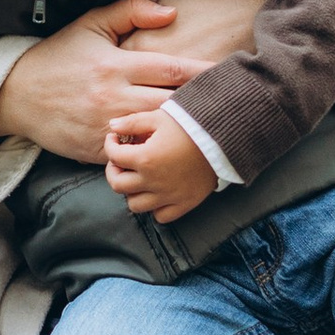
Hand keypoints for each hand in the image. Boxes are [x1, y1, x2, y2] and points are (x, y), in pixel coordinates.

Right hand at [0, 0, 267, 155]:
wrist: (16, 96)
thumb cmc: (60, 56)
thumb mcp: (90, 24)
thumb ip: (131, 10)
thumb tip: (172, 13)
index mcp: (118, 64)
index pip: (175, 69)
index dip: (209, 73)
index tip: (236, 72)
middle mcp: (115, 96)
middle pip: (174, 104)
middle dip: (205, 106)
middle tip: (236, 105)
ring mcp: (107, 126)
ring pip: (159, 134)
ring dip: (186, 133)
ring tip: (216, 132)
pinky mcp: (98, 150)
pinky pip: (137, 155)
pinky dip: (158, 154)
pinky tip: (181, 154)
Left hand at [105, 106, 218, 224]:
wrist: (223, 138)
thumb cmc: (191, 124)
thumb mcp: (159, 117)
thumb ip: (132, 122)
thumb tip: (112, 125)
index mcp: (145, 159)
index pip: (113, 156)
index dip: (110, 145)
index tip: (116, 139)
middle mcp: (153, 181)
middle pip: (118, 185)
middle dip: (114, 170)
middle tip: (121, 162)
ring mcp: (169, 196)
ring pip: (135, 205)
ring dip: (132, 192)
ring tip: (138, 178)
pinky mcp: (184, 204)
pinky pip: (161, 216)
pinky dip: (155, 208)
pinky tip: (157, 192)